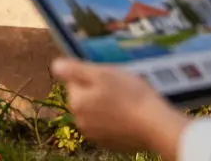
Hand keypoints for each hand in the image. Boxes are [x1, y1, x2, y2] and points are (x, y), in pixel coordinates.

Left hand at [51, 58, 189, 158]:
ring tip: (127, 102)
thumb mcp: (102, 74)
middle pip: (85, 97)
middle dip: (98, 91)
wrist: (155, 126)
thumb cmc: (130, 95)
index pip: (75, 81)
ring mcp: (95, 135)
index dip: (92, 76)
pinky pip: (107, 126)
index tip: (109, 77)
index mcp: (76, 102)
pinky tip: (129, 116)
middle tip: (120, 89)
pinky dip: (115, 120)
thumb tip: (55, 66)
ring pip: (96, 112)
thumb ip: (75, 70)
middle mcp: (80, 121)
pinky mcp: (109, 143)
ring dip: (106, 106)